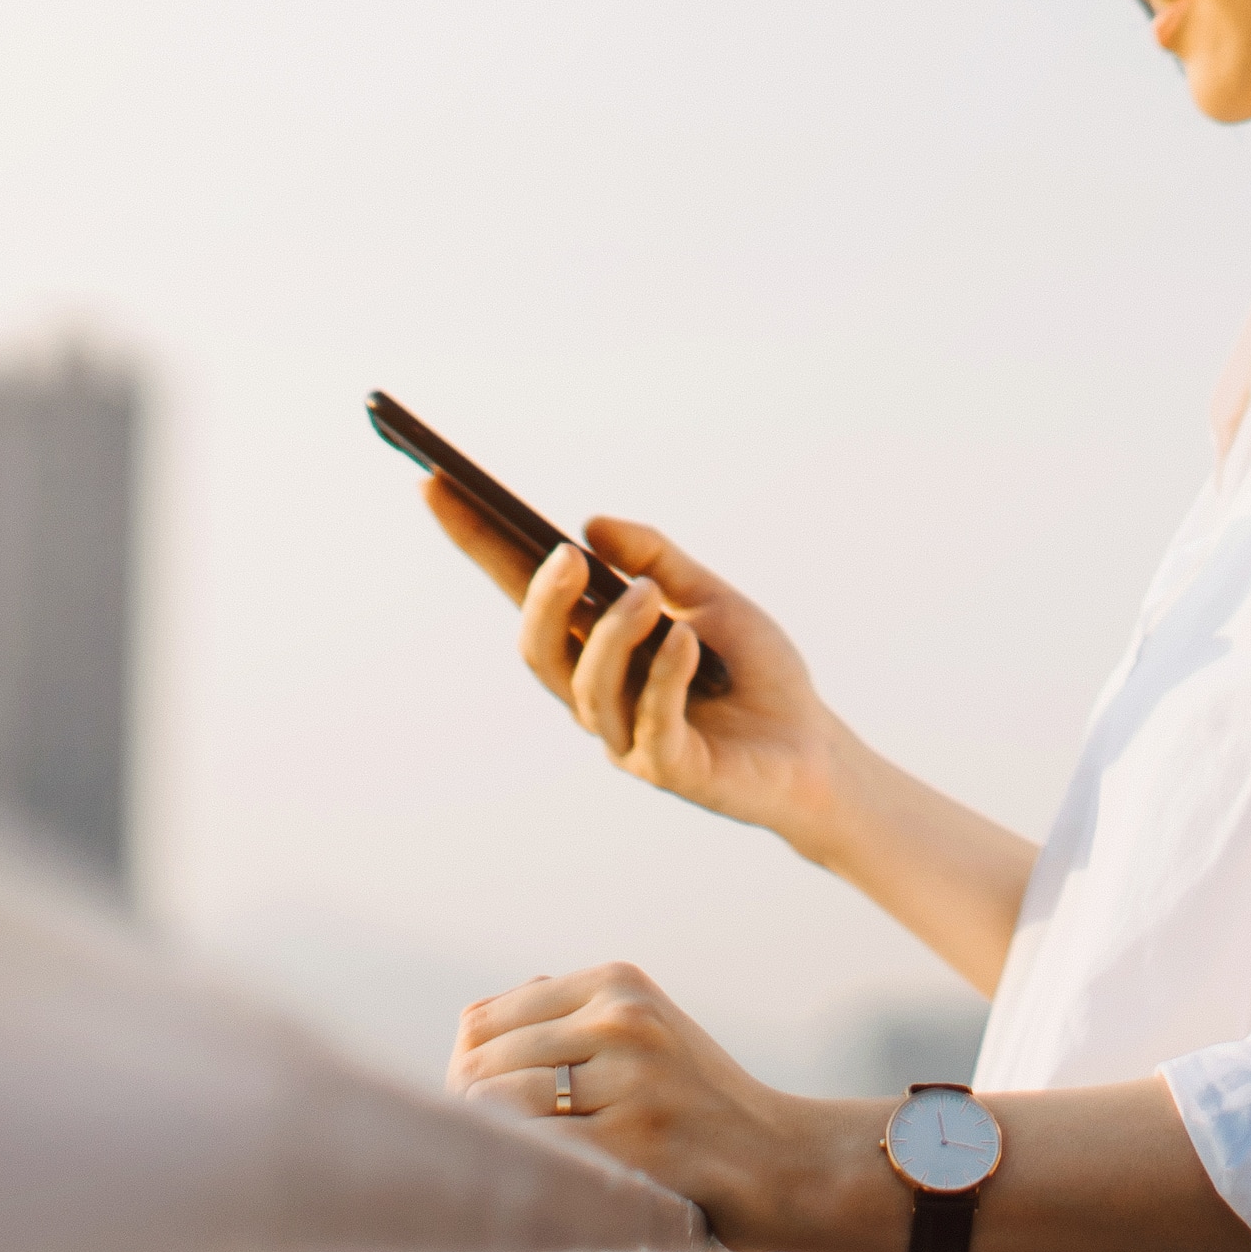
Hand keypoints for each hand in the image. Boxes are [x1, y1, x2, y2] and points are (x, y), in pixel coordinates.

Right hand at [423, 485, 841, 847]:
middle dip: (542, 601)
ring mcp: (624, 736)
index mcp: (597, 645)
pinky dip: (667, 676)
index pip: (523, 590)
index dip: (478, 542)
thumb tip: (590, 524)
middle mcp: (596, 693)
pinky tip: (689, 641)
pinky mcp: (667, 769)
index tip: (438, 483)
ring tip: (648, 597)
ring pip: (587, 686)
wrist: (812, 745)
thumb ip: (656, 560)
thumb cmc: (754, 672)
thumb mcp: (710, 597)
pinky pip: (650, 720)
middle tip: (565, 557)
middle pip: (538, 649)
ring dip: (615, 633)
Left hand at [448, 961, 885, 1251]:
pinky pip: (535, 1152)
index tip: (472, 1110)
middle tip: (475, 1152)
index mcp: (618, 984)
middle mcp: (621, 1018)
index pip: (486, 1018)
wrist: (782, 1158)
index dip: (464, 1068)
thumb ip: (569, 1018)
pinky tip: (530, 1190)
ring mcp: (628, 1078)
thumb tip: (473, 1027)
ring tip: (497, 1169)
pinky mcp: (632, 1140)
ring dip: (486, 1143)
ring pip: (499, 1105)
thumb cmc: (700, 1104)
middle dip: (465, 1109)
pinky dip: (520, 1172)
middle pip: (483, 1061)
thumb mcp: (647, 1032)